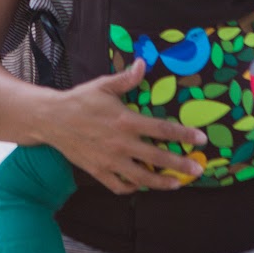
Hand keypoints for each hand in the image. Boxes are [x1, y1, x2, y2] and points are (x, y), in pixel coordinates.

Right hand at [42, 58, 207, 194]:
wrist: (51, 119)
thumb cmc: (80, 100)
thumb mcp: (104, 86)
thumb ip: (127, 79)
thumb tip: (144, 63)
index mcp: (125, 121)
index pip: (162, 129)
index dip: (184, 135)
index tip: (201, 139)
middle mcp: (121, 144)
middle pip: (157, 158)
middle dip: (180, 165)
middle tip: (197, 170)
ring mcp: (110, 161)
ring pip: (141, 178)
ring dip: (161, 183)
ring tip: (176, 184)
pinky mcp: (98, 171)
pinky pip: (118, 186)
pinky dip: (131, 188)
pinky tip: (140, 186)